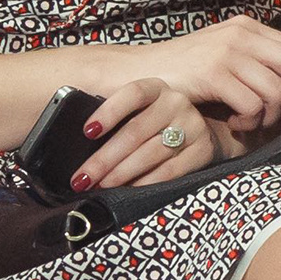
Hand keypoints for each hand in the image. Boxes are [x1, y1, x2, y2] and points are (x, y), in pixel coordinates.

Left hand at [73, 75, 221, 188]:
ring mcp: (192, 126)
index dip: (109, 111)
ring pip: (150, 154)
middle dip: (104, 158)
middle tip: (82, 178)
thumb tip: (77, 140)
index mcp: (156, 88)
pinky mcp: (202, 150)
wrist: (194, 132)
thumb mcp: (136, 112)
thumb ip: (113, 119)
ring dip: (121, 174)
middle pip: (135, 131)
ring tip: (100, 186)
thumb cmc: (152, 123)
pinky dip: (145, 184)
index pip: (133, 93)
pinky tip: (128, 191)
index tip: (87, 132)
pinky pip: (169, 171)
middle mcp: (176, 103)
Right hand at [79, 15, 280, 136]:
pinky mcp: (213, 73)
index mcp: (249, 27)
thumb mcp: (223, 58)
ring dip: (269, 118)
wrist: (136, 72)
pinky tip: (233, 123)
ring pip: (278, 92)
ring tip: (248, 123)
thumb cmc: (182, 73)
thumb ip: (256, 66)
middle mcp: (243, 34)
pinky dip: (249, 122)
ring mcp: (228, 52)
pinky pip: (253, 105)